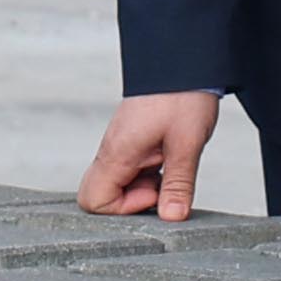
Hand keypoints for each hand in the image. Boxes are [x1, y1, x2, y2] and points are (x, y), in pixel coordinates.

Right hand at [81, 90, 221, 220]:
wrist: (184, 62)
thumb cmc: (182, 95)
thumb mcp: (186, 144)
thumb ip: (178, 185)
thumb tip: (172, 218)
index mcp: (116, 153)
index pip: (93, 201)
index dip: (124, 209)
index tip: (155, 194)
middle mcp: (111, 151)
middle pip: (100, 195)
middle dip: (131, 202)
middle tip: (161, 185)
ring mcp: (119, 146)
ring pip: (119, 184)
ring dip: (144, 187)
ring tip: (170, 167)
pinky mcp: (131, 142)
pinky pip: (130, 171)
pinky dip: (149, 175)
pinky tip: (169, 160)